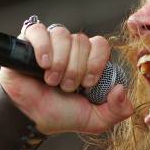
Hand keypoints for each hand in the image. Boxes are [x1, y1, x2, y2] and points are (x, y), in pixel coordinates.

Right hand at [0, 23, 133, 134]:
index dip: (96, 62)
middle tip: (66, 87)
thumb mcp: (95, 119)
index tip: (87, 83)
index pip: (101, 44)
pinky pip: (38, 30)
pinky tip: (42, 65)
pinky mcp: (28, 42)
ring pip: (62, 35)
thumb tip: (121, 89)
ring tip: (51, 80)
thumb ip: (117, 110)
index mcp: (89, 60)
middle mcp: (71, 48)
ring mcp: (50, 43)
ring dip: (59, 62)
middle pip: (82, 40)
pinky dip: (43, 48)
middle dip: (75, 69)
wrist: (31, 118)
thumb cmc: (60, 114)